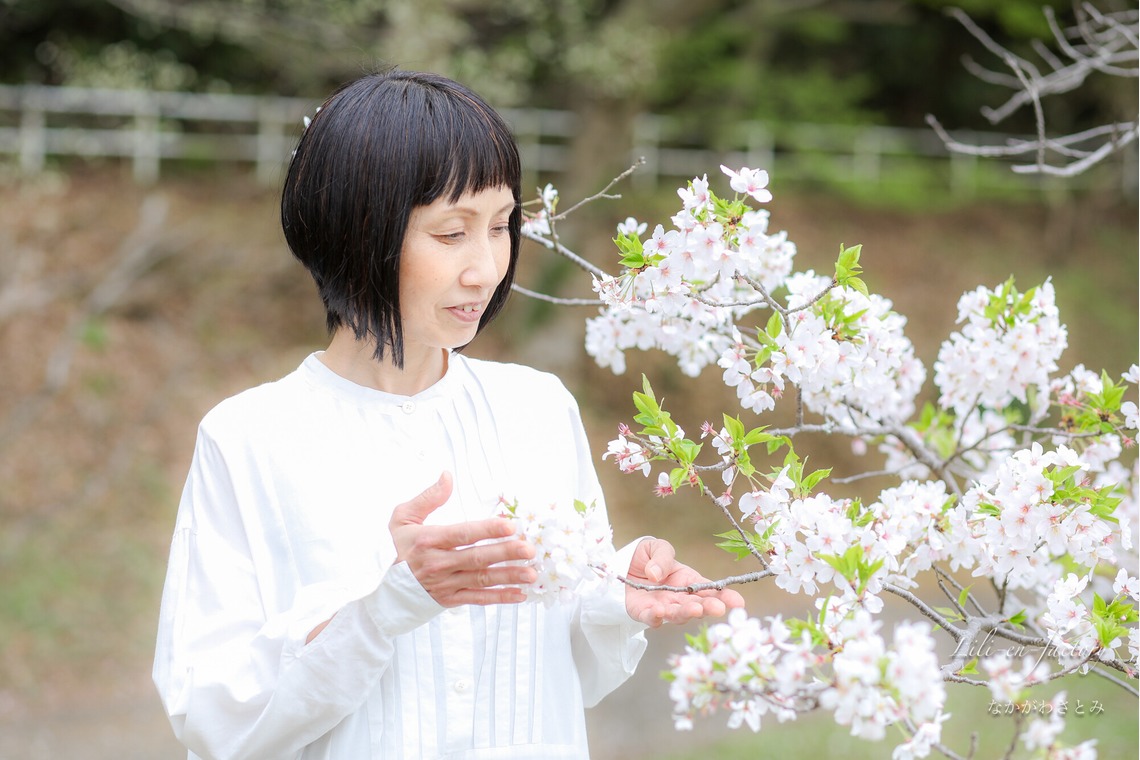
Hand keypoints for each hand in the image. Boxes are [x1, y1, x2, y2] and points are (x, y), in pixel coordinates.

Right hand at [389, 472, 535, 605]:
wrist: (381, 589)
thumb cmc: (395, 548)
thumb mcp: (402, 518)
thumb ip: (428, 497)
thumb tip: (448, 476)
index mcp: (428, 540)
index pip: (462, 534)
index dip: (486, 530)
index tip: (509, 526)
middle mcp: (439, 564)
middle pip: (477, 558)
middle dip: (505, 553)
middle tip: (529, 549)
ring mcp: (446, 584)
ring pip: (482, 580)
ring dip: (509, 577)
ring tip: (532, 573)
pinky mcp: (450, 599)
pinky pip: (478, 599)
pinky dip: (500, 598)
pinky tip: (520, 594)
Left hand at [625, 538, 745, 627]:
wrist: (620, 566)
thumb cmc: (646, 557)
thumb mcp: (658, 548)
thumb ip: (662, 557)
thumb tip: (656, 574)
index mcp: (688, 581)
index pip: (710, 590)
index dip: (725, 597)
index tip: (739, 603)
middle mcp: (679, 598)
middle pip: (697, 606)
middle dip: (708, 608)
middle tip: (717, 608)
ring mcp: (663, 607)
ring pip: (678, 615)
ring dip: (686, 614)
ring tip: (694, 610)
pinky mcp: (644, 613)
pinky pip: (651, 619)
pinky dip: (655, 617)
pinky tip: (659, 612)